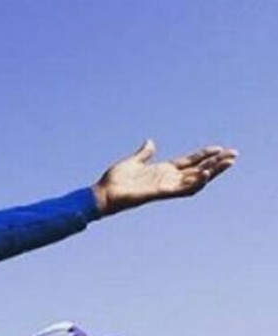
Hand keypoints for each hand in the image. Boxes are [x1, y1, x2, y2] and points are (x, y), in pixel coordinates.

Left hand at [92, 140, 236, 215]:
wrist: (103, 193)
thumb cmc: (115, 180)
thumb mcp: (132, 162)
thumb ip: (144, 154)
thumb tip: (151, 142)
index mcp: (162, 170)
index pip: (189, 162)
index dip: (204, 155)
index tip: (219, 148)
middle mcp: (168, 179)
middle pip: (198, 170)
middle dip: (216, 163)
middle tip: (233, 155)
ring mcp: (166, 186)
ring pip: (196, 180)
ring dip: (212, 172)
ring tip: (227, 163)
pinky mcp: (160, 193)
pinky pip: (182, 189)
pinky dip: (194, 182)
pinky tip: (205, 173)